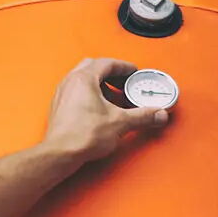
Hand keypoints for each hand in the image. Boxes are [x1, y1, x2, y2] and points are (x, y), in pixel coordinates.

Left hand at [41, 57, 170, 164]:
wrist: (60, 153)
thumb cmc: (81, 135)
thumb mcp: (120, 123)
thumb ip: (142, 116)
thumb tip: (157, 114)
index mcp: (84, 79)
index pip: (107, 63)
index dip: (124, 66)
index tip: (133, 72)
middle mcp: (71, 82)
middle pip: (93, 67)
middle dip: (111, 74)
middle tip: (124, 83)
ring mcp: (63, 94)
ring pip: (84, 79)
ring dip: (101, 84)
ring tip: (114, 97)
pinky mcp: (60, 107)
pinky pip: (77, 92)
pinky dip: (90, 95)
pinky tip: (100, 109)